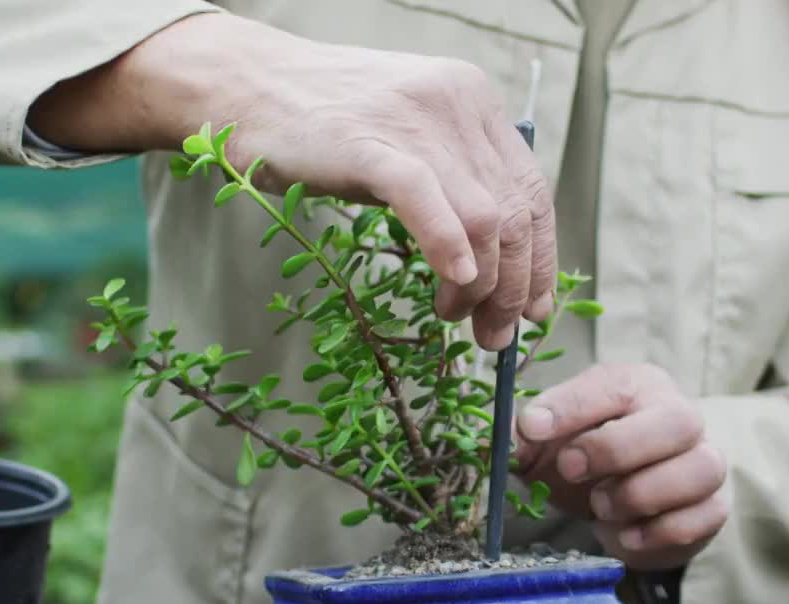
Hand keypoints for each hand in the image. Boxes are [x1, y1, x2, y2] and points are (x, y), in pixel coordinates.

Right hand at [29, 12, 554, 349]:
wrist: (248, 84)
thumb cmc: (324, 123)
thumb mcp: (407, 139)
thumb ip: (454, 180)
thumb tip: (492, 260)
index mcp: (474, 102)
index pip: (532, 191)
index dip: (540, 259)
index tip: (533, 309)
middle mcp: (458, 103)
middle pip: (515, 212)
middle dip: (512, 286)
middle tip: (494, 336)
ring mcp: (415, 120)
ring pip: (482, 216)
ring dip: (481, 285)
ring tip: (456, 318)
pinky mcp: (369, 141)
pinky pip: (425, 199)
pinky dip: (448, 245)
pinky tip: (453, 282)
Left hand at [513, 364, 727, 570]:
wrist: (627, 500)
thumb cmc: (588, 456)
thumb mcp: (552, 439)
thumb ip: (530, 434)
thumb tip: (512, 435)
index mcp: (637, 386)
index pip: (613, 385)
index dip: (570, 406)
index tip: (532, 427)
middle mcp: (679, 415)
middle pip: (676, 421)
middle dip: (616, 449)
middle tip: (572, 469)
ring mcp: (705, 460)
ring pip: (700, 469)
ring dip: (640, 493)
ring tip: (600, 506)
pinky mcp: (714, 507)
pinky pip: (702, 517)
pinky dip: (658, 531)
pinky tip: (624, 534)